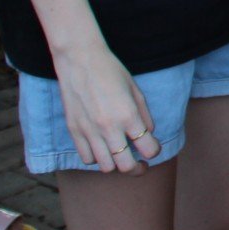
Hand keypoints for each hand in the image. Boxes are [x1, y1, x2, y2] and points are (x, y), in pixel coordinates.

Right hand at [55, 47, 161, 173]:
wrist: (79, 60)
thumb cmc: (111, 71)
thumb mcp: (136, 90)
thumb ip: (144, 115)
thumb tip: (148, 134)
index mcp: (128, 116)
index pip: (148, 149)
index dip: (154, 151)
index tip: (153, 148)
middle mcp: (109, 128)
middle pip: (125, 166)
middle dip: (137, 168)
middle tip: (141, 165)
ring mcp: (89, 132)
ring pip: (105, 167)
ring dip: (116, 164)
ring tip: (121, 156)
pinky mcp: (74, 131)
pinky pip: (87, 158)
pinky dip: (97, 158)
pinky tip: (102, 148)